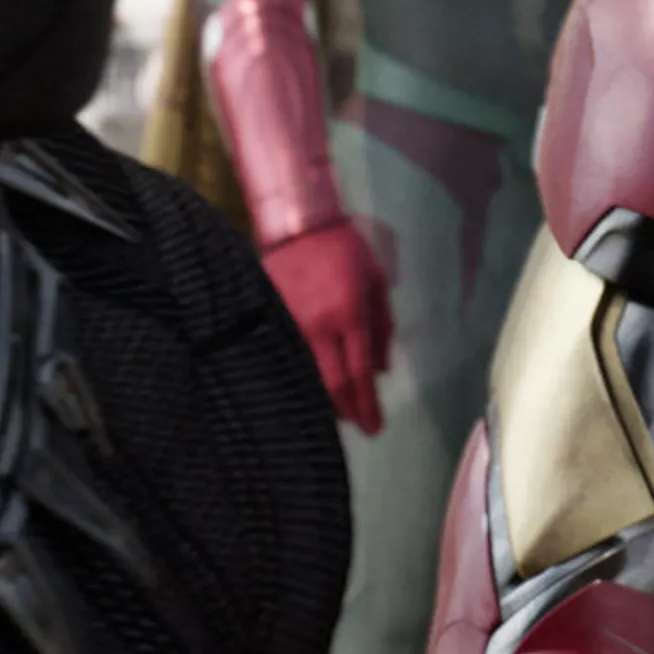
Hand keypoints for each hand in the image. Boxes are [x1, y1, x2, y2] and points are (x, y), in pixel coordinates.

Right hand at [259, 220, 394, 435]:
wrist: (298, 226)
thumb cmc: (345, 250)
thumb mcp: (376, 281)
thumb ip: (382, 326)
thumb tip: (381, 370)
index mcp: (349, 314)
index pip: (359, 373)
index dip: (367, 405)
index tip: (375, 428)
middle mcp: (318, 326)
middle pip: (331, 384)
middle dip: (347, 411)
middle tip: (359, 427)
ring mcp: (290, 326)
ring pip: (306, 377)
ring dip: (325, 400)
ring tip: (339, 414)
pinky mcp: (271, 321)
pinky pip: (287, 360)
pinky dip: (301, 379)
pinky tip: (310, 389)